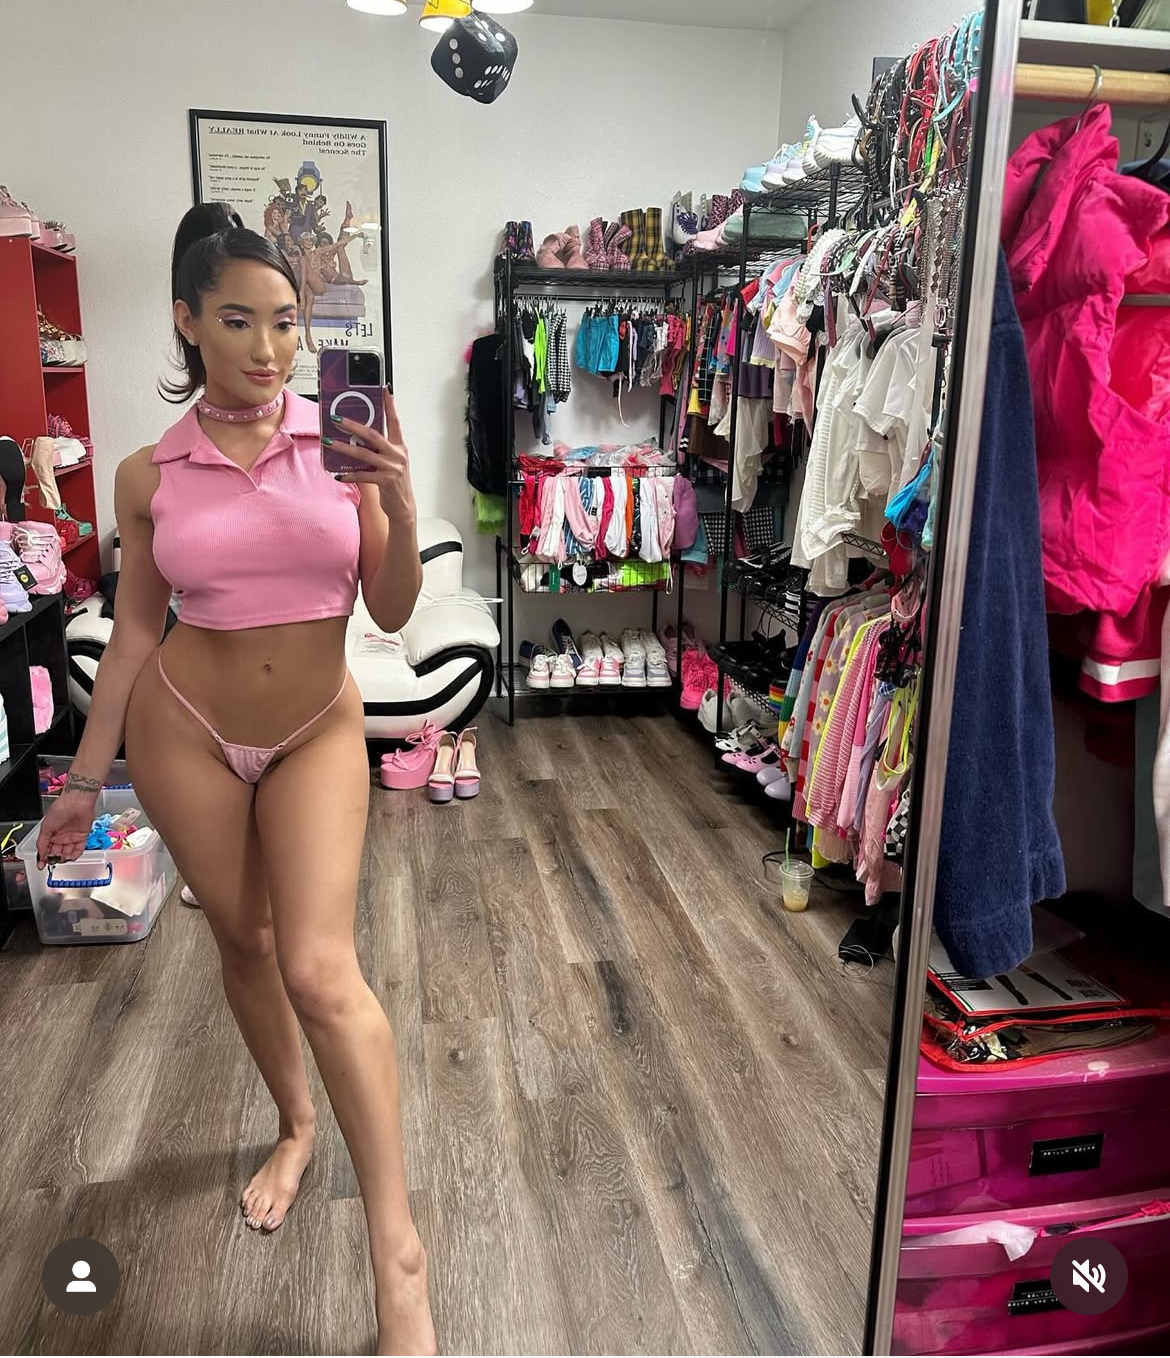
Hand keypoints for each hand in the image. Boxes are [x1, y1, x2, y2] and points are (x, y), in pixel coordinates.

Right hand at [37, 788, 98, 869]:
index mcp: (50, 834)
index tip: (42, 865)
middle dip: (55, 858)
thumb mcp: (45, 828)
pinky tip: (71, 857)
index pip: (46, 850)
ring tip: (62, 858)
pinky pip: (79, 849)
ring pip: (68, 853)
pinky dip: (75, 855)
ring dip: (65, 858)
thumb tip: (40, 857)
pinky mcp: (82, 837)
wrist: (76, 802)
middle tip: (54, 861)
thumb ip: (42, 844)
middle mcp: (61, 837)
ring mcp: (72, 837)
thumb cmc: (60, 810)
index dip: (44, 858)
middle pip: (57, 853)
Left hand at [329, 389, 416, 522]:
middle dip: (353, 425)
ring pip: (364, 454)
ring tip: (329, 442)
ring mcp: (392, 468)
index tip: (385, 390)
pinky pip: (363, 475)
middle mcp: (397, 454)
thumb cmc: (394, 482)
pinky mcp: (385, 481)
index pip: (394, 421)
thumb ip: (378, 449)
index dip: (390, 405)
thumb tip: (356, 437)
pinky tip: (338, 474)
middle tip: (337, 418)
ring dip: (344, 447)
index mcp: (399, 446)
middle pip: (373, 434)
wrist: (403, 506)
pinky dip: (349, 474)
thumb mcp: (390, 461)